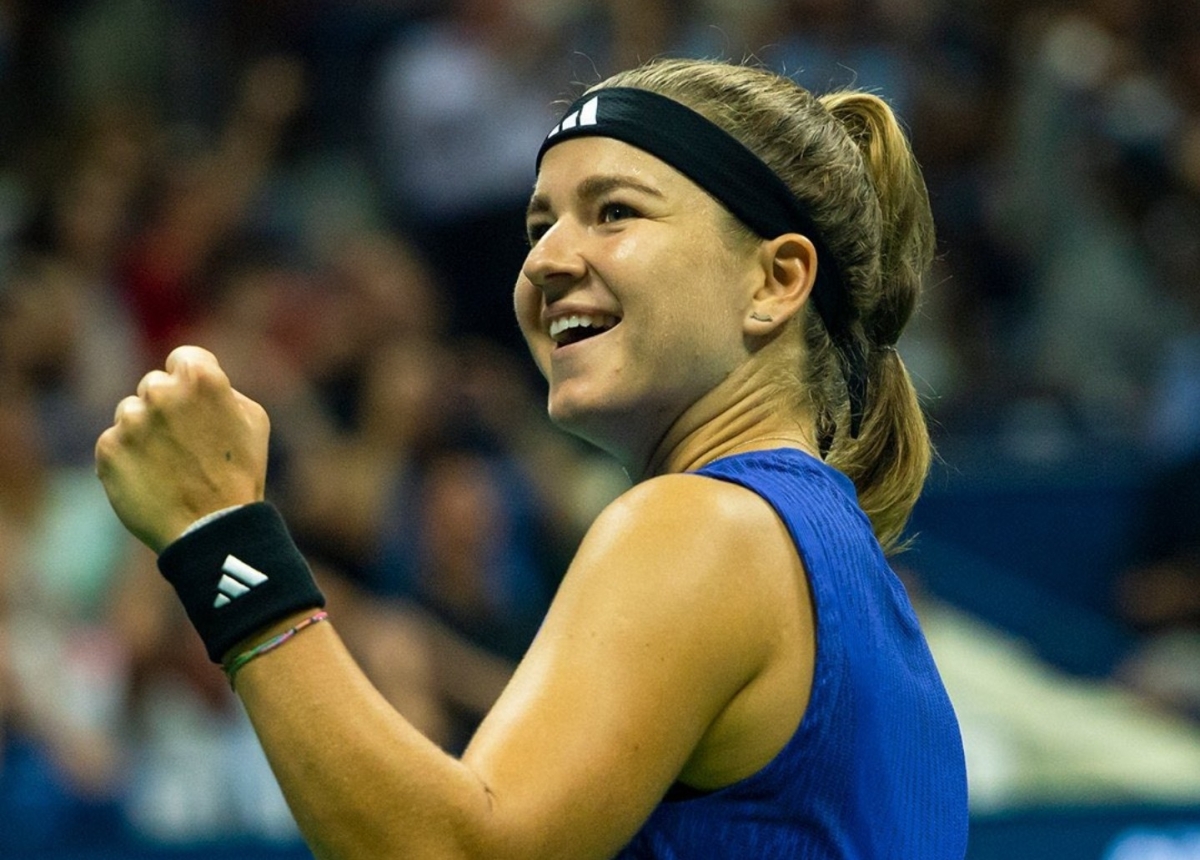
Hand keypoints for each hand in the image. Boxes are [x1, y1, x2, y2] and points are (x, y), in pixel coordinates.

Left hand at [95, 346, 269, 552]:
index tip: (198, 405)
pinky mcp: (109, 449)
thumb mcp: (253, 420)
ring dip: (145, 432)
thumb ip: (223, 390)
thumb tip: (198, 383)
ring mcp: (131, 420)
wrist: (212, 527)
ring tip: (170, 464)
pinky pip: (114, 443)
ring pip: (131, 413)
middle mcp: (160, 392)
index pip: (184, 358)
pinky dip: (129, 458)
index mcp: (200, 378)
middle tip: (187, 443)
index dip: (192, 382)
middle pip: (154, 385)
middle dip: (167, 407)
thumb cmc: (240, 472)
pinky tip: (152, 478)